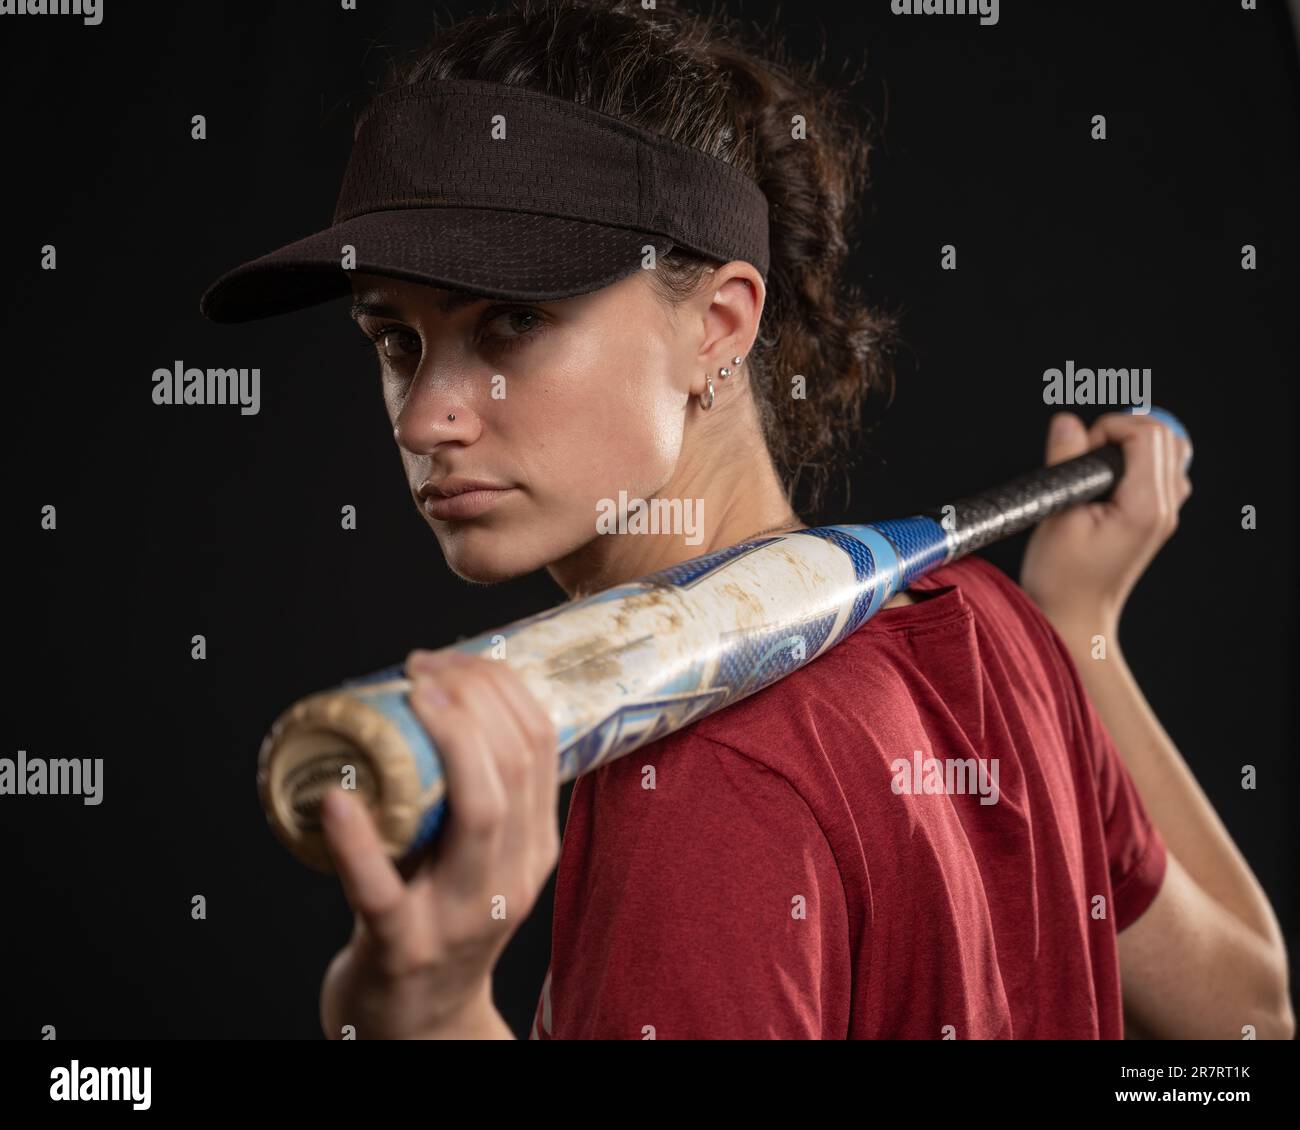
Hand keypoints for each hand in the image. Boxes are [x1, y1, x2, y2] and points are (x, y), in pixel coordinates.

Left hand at [318, 648, 558, 1038]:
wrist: (420, 1028)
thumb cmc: (441, 921)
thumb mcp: (481, 858)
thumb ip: (477, 795)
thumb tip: (445, 697)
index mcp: (535, 846)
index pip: (541, 744)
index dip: (500, 686)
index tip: (452, 657)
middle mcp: (512, 877)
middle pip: (514, 766)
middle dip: (473, 695)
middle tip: (423, 665)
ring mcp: (460, 915)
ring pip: (478, 813)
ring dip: (445, 738)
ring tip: (409, 694)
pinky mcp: (402, 947)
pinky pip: (381, 889)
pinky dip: (357, 840)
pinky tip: (335, 799)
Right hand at [1020, 411, 1191, 636]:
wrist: (1074, 619)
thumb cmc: (1061, 579)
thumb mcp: (1055, 517)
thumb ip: (1065, 463)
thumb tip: (1067, 422)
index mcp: (1144, 507)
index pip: (1146, 435)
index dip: (1107, 428)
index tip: (1078, 451)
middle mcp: (1164, 508)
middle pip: (1165, 435)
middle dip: (1121, 430)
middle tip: (1085, 455)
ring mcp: (1165, 514)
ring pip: (1169, 449)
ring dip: (1133, 443)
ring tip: (1096, 464)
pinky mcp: (1156, 518)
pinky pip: (1163, 471)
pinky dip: (1139, 460)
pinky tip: (1109, 479)